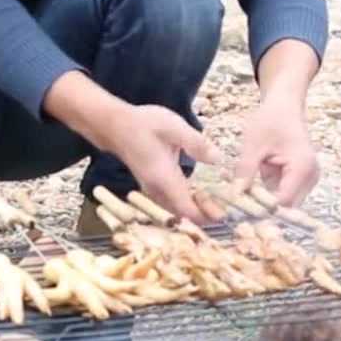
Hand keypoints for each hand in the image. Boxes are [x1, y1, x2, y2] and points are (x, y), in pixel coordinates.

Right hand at [93, 103, 225, 223]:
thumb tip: (219, 160)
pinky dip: (186, 201)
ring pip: (177, 209)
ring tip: (213, 195)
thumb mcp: (174, 127)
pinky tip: (198, 190)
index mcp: (165, 179)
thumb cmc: (144, 124)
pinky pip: (171, 202)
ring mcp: (152, 189)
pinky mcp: (151, 185)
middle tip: (223, 200)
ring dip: (195, 207)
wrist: (115, 125)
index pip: (187, 210)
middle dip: (204, 212)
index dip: (206, 216)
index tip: (224, 212)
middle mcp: (157, 190)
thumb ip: (197, 145)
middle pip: (183, 214)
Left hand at [231, 97, 319, 206]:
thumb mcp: (253, 144)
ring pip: (284, 203)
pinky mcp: (299, 180)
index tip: (238, 208)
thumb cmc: (270, 120)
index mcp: (302, 168)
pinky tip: (251, 189)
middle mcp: (310, 178)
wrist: (284, 107)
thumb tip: (235, 196)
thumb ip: (245, 170)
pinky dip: (267, 194)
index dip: (261, 207)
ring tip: (242, 196)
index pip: (283, 201)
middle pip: (286, 206)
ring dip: (264, 202)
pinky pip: (282, 194)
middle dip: (263, 207)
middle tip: (237, 206)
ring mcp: (307, 180)